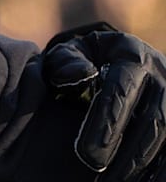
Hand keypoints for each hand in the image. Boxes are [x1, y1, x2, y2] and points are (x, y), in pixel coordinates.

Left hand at [43, 23, 165, 180]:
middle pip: (153, 119)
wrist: (111, 57)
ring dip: (146, 164)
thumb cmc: (83, 60)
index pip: (122, 88)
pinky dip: (159, 166)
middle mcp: (161, 73)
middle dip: (128, 152)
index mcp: (131, 54)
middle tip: (97, 170)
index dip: (107, 121)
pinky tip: (141, 179)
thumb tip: (79, 77)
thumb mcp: (69, 52)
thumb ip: (66, 63)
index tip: (86, 152)